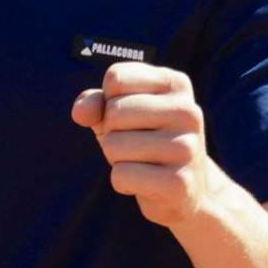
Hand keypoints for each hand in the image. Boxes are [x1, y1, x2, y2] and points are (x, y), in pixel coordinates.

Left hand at [71, 61, 211, 227]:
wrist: (184, 189)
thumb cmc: (146, 140)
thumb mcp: (119, 113)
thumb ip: (95, 103)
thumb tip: (80, 112)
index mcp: (176, 83)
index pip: (116, 79)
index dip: (108, 101)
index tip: (131, 115)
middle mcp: (187, 111)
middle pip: (114, 112)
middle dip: (111, 132)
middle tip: (135, 143)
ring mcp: (187, 147)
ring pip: (114, 145)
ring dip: (116, 158)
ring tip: (142, 162)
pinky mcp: (179, 182)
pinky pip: (121, 175)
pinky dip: (122, 182)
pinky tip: (146, 183)